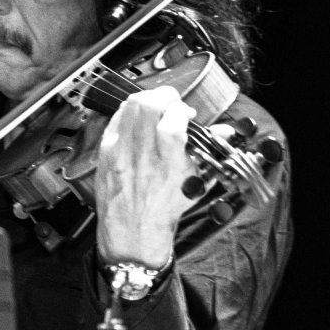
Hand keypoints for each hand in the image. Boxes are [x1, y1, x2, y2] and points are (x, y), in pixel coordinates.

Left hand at [94, 86, 195, 267]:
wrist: (134, 233)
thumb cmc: (164, 211)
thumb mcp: (194, 184)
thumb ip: (209, 152)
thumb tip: (224, 130)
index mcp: (169, 166)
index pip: (173, 122)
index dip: (182, 109)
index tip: (186, 113)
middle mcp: (143, 158)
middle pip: (148, 106)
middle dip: (165, 96)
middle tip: (171, 103)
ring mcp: (120, 154)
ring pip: (130, 107)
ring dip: (147, 99)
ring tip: (155, 107)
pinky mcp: (105, 154)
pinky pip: (115, 119)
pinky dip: (129, 112)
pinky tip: (138, 119)